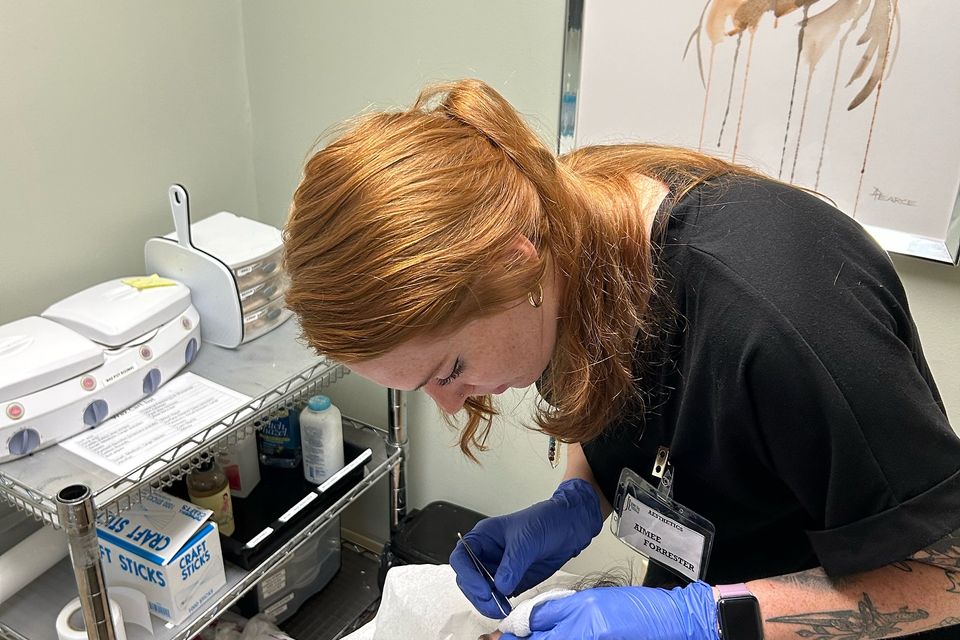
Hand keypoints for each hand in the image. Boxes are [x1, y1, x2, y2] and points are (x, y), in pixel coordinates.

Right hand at [450, 478, 602, 617]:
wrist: (569, 527)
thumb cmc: (546, 520)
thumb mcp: (526, 539)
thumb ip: (512, 564)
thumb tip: (501, 586)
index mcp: (484, 537)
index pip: (462, 557)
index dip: (467, 574)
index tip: (482, 588)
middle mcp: (487, 553)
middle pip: (468, 578)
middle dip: (477, 593)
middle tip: (492, 603)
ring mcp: (499, 568)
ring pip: (481, 591)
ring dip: (487, 602)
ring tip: (501, 608)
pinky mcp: (512, 580)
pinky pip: (499, 596)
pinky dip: (500, 604)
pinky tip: (507, 606)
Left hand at [499, 581, 718, 639]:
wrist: (664, 621)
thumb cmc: (630, 609)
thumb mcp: (584, 602)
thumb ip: (550, 613)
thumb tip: (520, 624)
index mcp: (573, 632)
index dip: (506, 639)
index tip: (492, 637)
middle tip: (496, 639)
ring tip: (518, 637)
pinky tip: (549, 638)